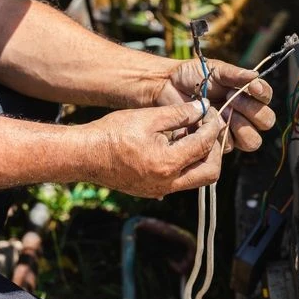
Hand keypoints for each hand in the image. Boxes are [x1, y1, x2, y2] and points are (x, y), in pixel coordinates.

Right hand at [84, 100, 223, 198]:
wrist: (84, 155)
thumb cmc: (112, 133)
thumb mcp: (148, 117)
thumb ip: (179, 113)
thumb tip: (203, 108)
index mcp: (168, 163)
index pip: (204, 145)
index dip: (213, 126)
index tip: (213, 113)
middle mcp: (168, 182)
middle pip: (210, 172)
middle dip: (215, 149)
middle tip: (210, 129)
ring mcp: (161, 190)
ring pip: (197, 178)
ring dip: (202, 157)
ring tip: (194, 134)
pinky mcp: (154, 191)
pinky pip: (181, 180)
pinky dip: (187, 164)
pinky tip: (179, 144)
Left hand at [156, 59, 275, 151]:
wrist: (168, 87)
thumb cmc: (193, 76)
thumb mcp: (217, 70)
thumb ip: (236, 74)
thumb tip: (256, 77)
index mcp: (247, 95)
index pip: (266, 99)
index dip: (263, 94)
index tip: (252, 87)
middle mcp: (244, 114)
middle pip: (266, 122)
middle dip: (252, 111)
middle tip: (231, 99)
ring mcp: (232, 130)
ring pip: (252, 140)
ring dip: (240, 126)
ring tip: (222, 113)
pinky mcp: (217, 143)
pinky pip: (229, 146)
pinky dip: (220, 134)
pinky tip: (207, 122)